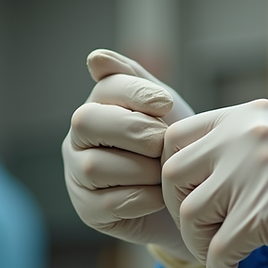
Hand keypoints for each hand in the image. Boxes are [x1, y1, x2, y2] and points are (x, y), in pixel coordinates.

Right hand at [62, 49, 194, 261]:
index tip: (165, 104)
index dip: (135, 92)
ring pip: (95, 166)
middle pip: (86, 121)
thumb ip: (136, 80)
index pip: (106, 87)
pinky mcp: (88, 210)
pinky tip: (159, 196)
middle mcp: (80, 138)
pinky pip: (108, 203)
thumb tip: (94, 58)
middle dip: (132, 129)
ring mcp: (78, 174)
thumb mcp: (165, 109)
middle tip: (162, 140)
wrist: (189, 195)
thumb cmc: (172, 145)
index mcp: (100, 106)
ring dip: (140, 169)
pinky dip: (142, 199)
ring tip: (163, 172)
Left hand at [161, 99, 267, 267]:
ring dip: (200, 240)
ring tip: (224, 250)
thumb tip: (188, 175)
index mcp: (249, 115)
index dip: (175, 173)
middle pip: (173, 173)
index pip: (176, 136)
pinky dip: (218, 267)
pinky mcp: (265, 212)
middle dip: (181, 208)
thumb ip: (239, 145)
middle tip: (205, 229)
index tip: (194, 197)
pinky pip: (217, 249)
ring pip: (191, 213)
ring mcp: (254, 171)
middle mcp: (246, 135)